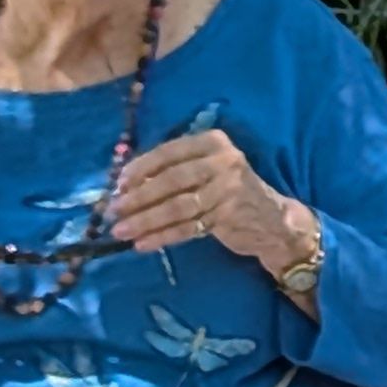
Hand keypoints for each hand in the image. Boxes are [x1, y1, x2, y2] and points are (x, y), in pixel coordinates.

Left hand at [111, 129, 311, 275]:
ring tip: (121, 231)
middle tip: (114, 211)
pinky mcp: (229, 216)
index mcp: (213, 142)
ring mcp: (228, 190)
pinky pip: (188, 227)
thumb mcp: (207, 168)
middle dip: (139, 198)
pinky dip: (163, 236)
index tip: (118, 184)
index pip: (169, 152)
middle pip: (172, 181)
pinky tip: (143, 244)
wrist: (272, 219)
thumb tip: (125, 186)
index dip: (140, 168)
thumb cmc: (229, 190)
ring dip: (146, 220)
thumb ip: (174, 170)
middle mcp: (223, 162)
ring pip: (178, 207)